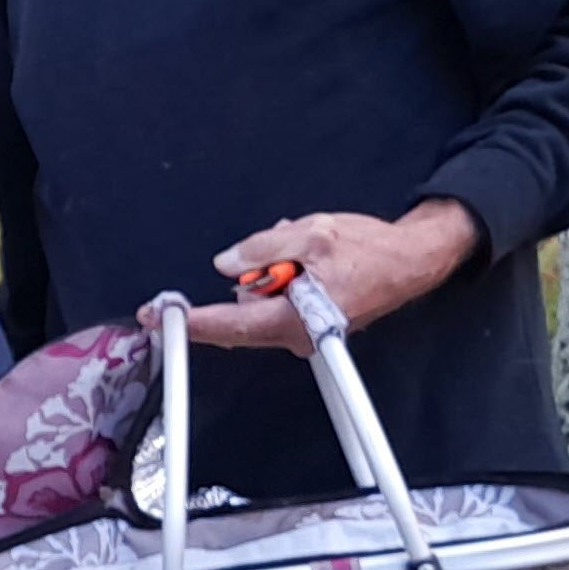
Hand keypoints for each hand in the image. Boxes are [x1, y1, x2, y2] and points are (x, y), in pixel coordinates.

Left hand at [165, 204, 483, 354]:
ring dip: (268, 272)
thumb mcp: (312, 233)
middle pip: (240, 314)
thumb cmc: (371, 250)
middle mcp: (295, 335)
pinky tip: (303, 258)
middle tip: (279, 246)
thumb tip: (227, 263)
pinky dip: (281, 276)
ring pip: (258, 302)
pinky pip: (275, 300)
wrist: (410, 261)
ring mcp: (301, 333)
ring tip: (300, 248)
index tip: (158, 318)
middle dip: (248, 278)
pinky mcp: (307, 324)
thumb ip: (263, 249)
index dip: (191, 322)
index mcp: (294, 318)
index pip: (229, 325)